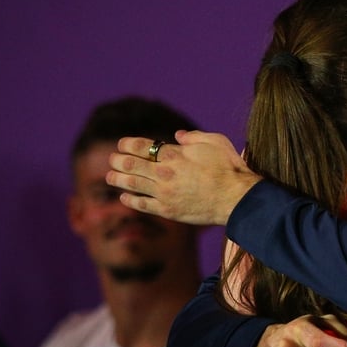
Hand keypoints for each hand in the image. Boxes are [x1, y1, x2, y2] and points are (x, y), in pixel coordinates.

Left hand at [106, 130, 261, 225]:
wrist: (236, 199)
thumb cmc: (228, 168)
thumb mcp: (215, 141)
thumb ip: (194, 137)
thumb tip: (177, 136)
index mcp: (174, 155)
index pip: (141, 146)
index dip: (127, 144)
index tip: (122, 144)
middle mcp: (164, 173)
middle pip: (131, 165)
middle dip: (117, 160)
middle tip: (112, 159)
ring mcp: (164, 193)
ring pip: (132, 184)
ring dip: (118, 179)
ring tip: (110, 177)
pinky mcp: (168, 210)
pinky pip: (142, 205)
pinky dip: (130, 200)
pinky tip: (124, 197)